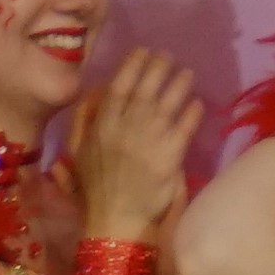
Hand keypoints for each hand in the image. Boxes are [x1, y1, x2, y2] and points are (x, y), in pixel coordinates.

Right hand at [72, 54, 200, 246]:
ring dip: (178, 85)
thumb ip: (83, 120)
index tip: (142, 51)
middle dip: (158, 69)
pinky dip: (191, 114)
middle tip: (168, 55)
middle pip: (145, 91)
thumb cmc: (93, 190)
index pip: (119, 87)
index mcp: (102, 126)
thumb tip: (95, 91)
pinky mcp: (170, 158)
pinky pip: (183, 130)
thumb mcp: (76, 152)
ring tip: (187, 72)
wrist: (114, 223)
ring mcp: (149, 142)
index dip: (132, 67)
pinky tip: (197, 103)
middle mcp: (126, 128)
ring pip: (166, 105)